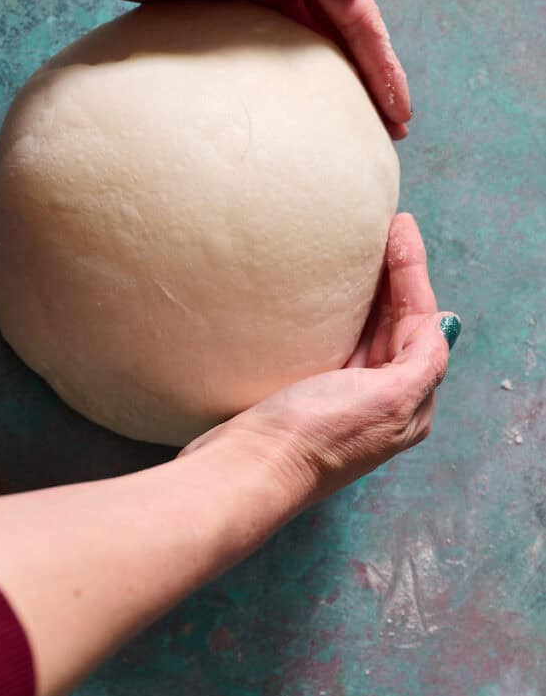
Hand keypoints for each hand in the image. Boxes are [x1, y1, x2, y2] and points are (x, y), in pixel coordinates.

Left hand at [27, 0, 410, 136]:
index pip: (358, 15)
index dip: (383, 65)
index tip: (399, 111)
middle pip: (343, 28)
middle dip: (372, 76)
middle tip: (393, 126)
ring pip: (315, 34)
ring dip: (342, 74)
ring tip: (361, 117)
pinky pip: (280, 35)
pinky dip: (302, 64)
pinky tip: (306, 92)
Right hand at [182, 213, 460, 512]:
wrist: (250, 468)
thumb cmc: (314, 435)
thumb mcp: (387, 398)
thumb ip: (422, 360)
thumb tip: (446, 325)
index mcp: (408, 401)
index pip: (421, 320)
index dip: (413, 271)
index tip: (399, 227)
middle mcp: (382, 398)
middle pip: (398, 322)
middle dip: (396, 274)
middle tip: (384, 228)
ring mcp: (345, 395)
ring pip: (369, 329)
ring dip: (370, 289)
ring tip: (363, 250)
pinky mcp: (309, 393)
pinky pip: (337, 341)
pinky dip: (341, 312)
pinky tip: (328, 295)